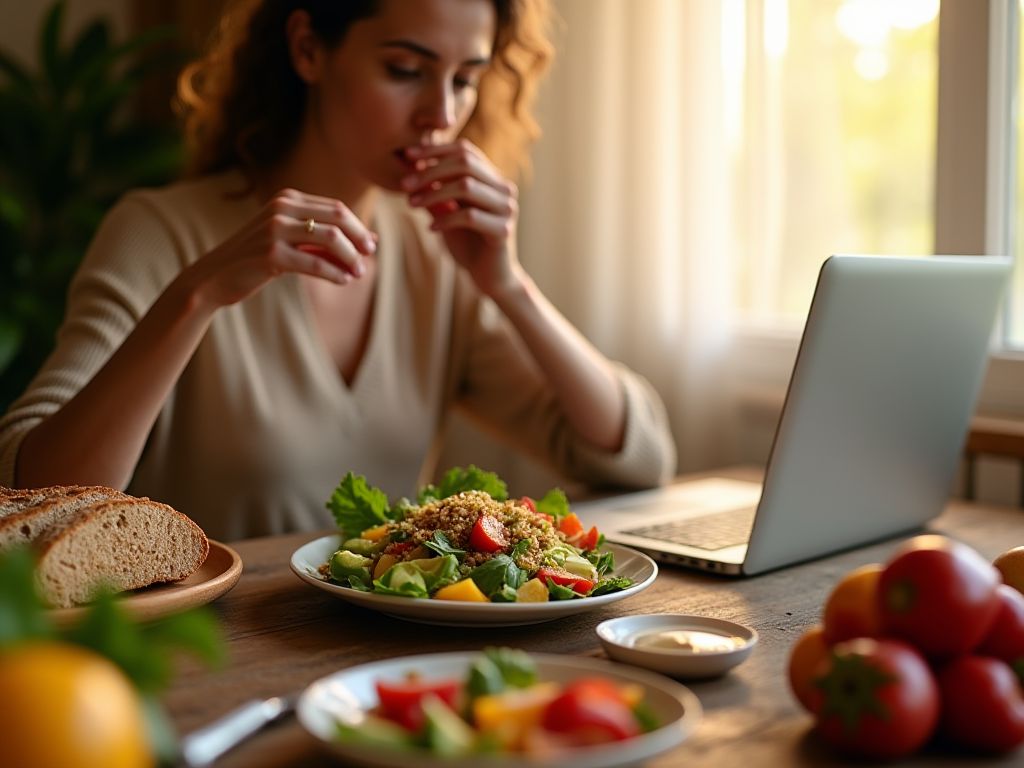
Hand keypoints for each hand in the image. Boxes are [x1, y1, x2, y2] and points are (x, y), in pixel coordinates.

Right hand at [189, 189, 376, 307]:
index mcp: (286, 199)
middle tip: (370, 256)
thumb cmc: (256, 259)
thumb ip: (320, 239)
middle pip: (337, 217)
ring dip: (350, 258)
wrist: (213, 277)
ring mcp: (274, 229)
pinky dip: (334, 273)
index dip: (358, 226)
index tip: (371, 245)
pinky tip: (343, 281)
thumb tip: (368, 242)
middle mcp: (281, 207)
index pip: (335, 208)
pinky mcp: (271, 254)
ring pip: (330, 238)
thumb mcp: (289, 241)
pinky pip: (315, 263)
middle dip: (359, 237)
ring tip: (358, 273)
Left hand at [401, 140, 520, 297]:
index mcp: (492, 179)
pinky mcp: (503, 230)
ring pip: (466, 186)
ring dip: (434, 193)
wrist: (490, 278)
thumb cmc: (468, 244)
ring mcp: (506, 208)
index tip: (408, 156)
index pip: (465, 150)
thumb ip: (434, 191)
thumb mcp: (445, 212)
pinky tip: (431, 227)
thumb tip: (408, 168)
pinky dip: (445, 219)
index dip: (436, 150)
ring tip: (412, 204)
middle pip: (465, 163)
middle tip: (405, 184)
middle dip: (431, 170)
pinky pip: (470, 216)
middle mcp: (503, 189)